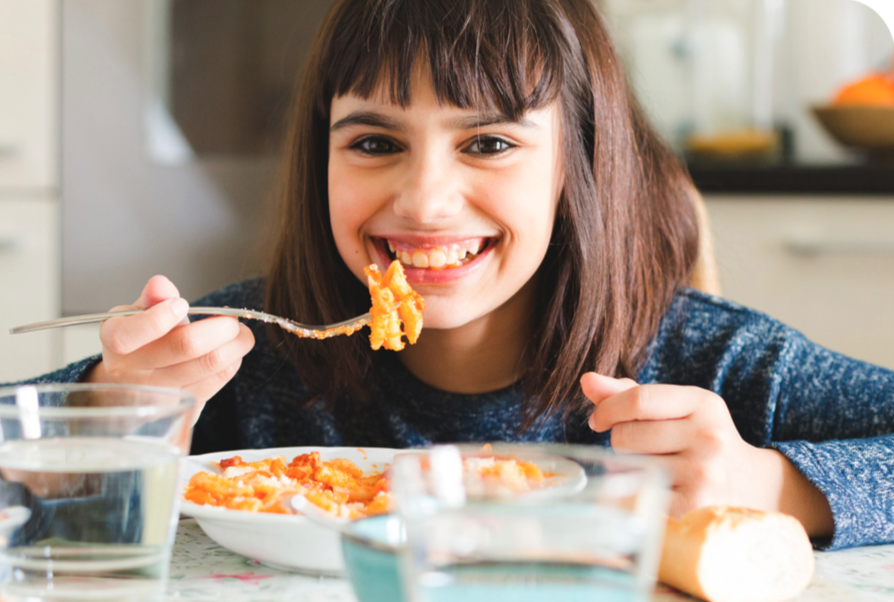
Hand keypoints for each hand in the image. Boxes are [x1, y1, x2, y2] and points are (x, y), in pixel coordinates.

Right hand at [85, 276, 254, 419]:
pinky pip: (219, 380)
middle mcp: (131, 372)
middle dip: (220, 326)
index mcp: (115, 341)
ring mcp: (158, 394)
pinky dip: (233, 360)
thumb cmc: (142, 340)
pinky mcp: (182, 406)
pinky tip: (231, 351)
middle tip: (231, 318)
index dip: (163, 315)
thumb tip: (160, 284)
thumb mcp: (140, 313)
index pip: (132, 333)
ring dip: (236, 343)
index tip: (182, 304)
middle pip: (187, 346)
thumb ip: (153, 298)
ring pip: (211, 365)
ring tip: (238, 332)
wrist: (136, 382)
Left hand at [582, 373, 832, 536]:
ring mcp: (703, 474)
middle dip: (619, 440)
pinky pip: (635, 493)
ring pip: (627, 465)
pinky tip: (652, 487)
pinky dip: (632, 491)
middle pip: (626, 434)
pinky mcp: (692, 506)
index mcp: (703, 404)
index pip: (638, 400)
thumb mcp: (675, 409)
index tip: (598, 420)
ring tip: (650, 466)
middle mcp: (708, 438)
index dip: (607, 409)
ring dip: (626, 467)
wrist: (748, 486)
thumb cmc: (697, 439)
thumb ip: (628, 394)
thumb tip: (587, 380)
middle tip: (638, 449)